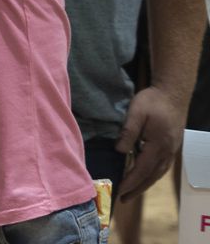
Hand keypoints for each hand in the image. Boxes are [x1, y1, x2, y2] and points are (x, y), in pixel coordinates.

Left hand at [115, 85, 184, 199]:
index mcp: (158, 145)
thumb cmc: (153, 101)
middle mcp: (167, 152)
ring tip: (132, 192)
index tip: (120, 190)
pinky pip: (161, 166)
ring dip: (145, 184)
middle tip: (123, 199)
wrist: (173, 93)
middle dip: (137, 188)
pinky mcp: (171, 146)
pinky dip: (152, 175)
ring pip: (158, 173)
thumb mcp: (136, 112)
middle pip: (151, 176)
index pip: (142, 169)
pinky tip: (145, 177)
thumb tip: (120, 151)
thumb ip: (128, 132)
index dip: (131, 181)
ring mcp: (171, 150)